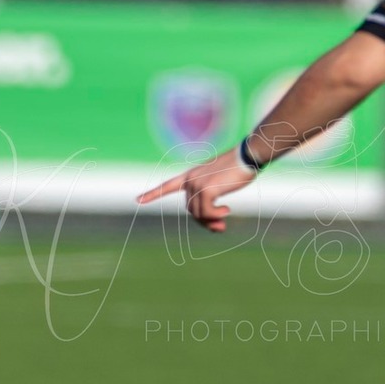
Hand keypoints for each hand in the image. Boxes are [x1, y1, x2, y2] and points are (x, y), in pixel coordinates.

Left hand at [137, 150, 259, 232]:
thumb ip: (211, 200)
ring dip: (212, 221)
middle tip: (220, 227)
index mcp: (190, 175)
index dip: (152, 194)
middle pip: (191, 210)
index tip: (138, 200)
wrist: (246, 156)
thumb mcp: (219, 184)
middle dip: (205, 221)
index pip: (167, 186)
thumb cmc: (237, 169)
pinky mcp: (206, 190)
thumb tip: (213, 224)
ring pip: (199, 214)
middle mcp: (190, 180)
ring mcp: (196, 184)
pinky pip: (207, 212)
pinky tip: (227, 210)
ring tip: (224, 222)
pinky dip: (216, 216)